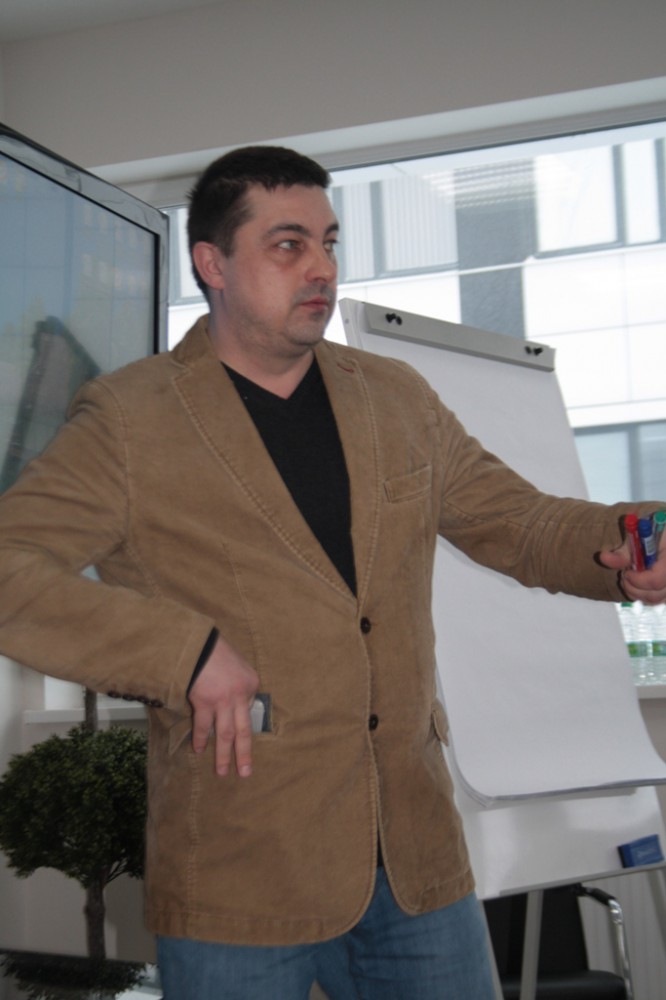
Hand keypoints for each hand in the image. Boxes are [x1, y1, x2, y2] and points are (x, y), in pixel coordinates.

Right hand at [188, 635, 258, 776]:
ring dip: (222, 755)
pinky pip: (204, 726)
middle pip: (243, 731)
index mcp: (251, 684)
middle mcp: (241, 696)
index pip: (248, 709)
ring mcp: (224, 701)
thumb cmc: (216, 650)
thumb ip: (238, 683)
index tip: (237, 730)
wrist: (198, 643)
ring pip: (225, 734)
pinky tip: (199, 750)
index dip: (240, 718)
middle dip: (244, 754)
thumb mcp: (238, 664)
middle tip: (245, 773)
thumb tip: (233, 699)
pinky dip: (201, 739)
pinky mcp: (205, 703)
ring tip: (222, 772)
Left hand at [599, 538, 665, 604]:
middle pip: (656, 595)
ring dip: (637, 592)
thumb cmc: (652, 529)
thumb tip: (603, 557)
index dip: (637, 580)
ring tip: (630, 577)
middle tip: (625, 575)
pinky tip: (637, 582)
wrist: (663, 533)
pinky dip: (645, 595)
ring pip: (657, 600)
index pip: (656, 580)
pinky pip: (659, 599)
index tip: (627, 571)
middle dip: (634, 587)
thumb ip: (623, 550)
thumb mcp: (638, 535)